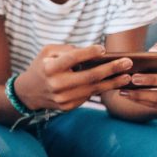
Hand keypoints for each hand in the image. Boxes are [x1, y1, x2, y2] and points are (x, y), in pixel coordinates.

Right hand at [13, 44, 133, 111]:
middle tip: (128, 63)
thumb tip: (92, 52)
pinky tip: (113, 84)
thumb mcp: (47, 52)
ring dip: (112, 82)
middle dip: (111, 69)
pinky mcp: (68, 106)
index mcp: (50, 68)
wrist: (29, 92)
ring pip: (93, 89)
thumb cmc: (42, 67)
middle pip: (89, 76)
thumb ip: (67, 50)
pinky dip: (101, 89)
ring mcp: (63, 98)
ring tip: (127, 76)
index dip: (89, 53)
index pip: (73, 58)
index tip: (103, 49)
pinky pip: (88, 96)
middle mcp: (56, 84)